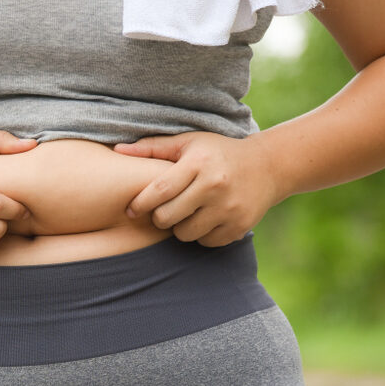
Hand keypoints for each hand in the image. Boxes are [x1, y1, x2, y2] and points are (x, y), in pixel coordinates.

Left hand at [111, 131, 282, 247]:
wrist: (268, 166)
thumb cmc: (217, 153)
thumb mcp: (188, 143)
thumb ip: (152, 148)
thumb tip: (116, 151)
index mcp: (198, 163)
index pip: (159, 191)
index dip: (140, 204)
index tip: (131, 209)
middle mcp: (215, 185)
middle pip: (168, 217)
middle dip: (159, 218)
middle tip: (162, 212)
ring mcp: (229, 208)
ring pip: (185, 234)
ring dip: (180, 228)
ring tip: (186, 213)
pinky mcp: (239, 226)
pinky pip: (206, 242)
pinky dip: (201, 235)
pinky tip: (206, 219)